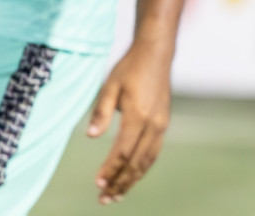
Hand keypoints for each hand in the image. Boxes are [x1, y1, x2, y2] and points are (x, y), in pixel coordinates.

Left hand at [87, 40, 172, 203]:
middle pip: (137, 161)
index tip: (97, 184)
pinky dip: (143, 167)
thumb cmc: (130, 68)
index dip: (110, 169)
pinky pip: (154, 151)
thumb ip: (100, 111)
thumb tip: (91, 136)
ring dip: (133, 178)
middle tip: (105, 199)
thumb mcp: (110, 86)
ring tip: (118, 194)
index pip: (122, 151)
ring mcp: (162, 123)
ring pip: (148, 159)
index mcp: (139, 115)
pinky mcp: (164, 122)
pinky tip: (132, 174)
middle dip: (121, 182)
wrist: (157, 53)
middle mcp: (154, 123)